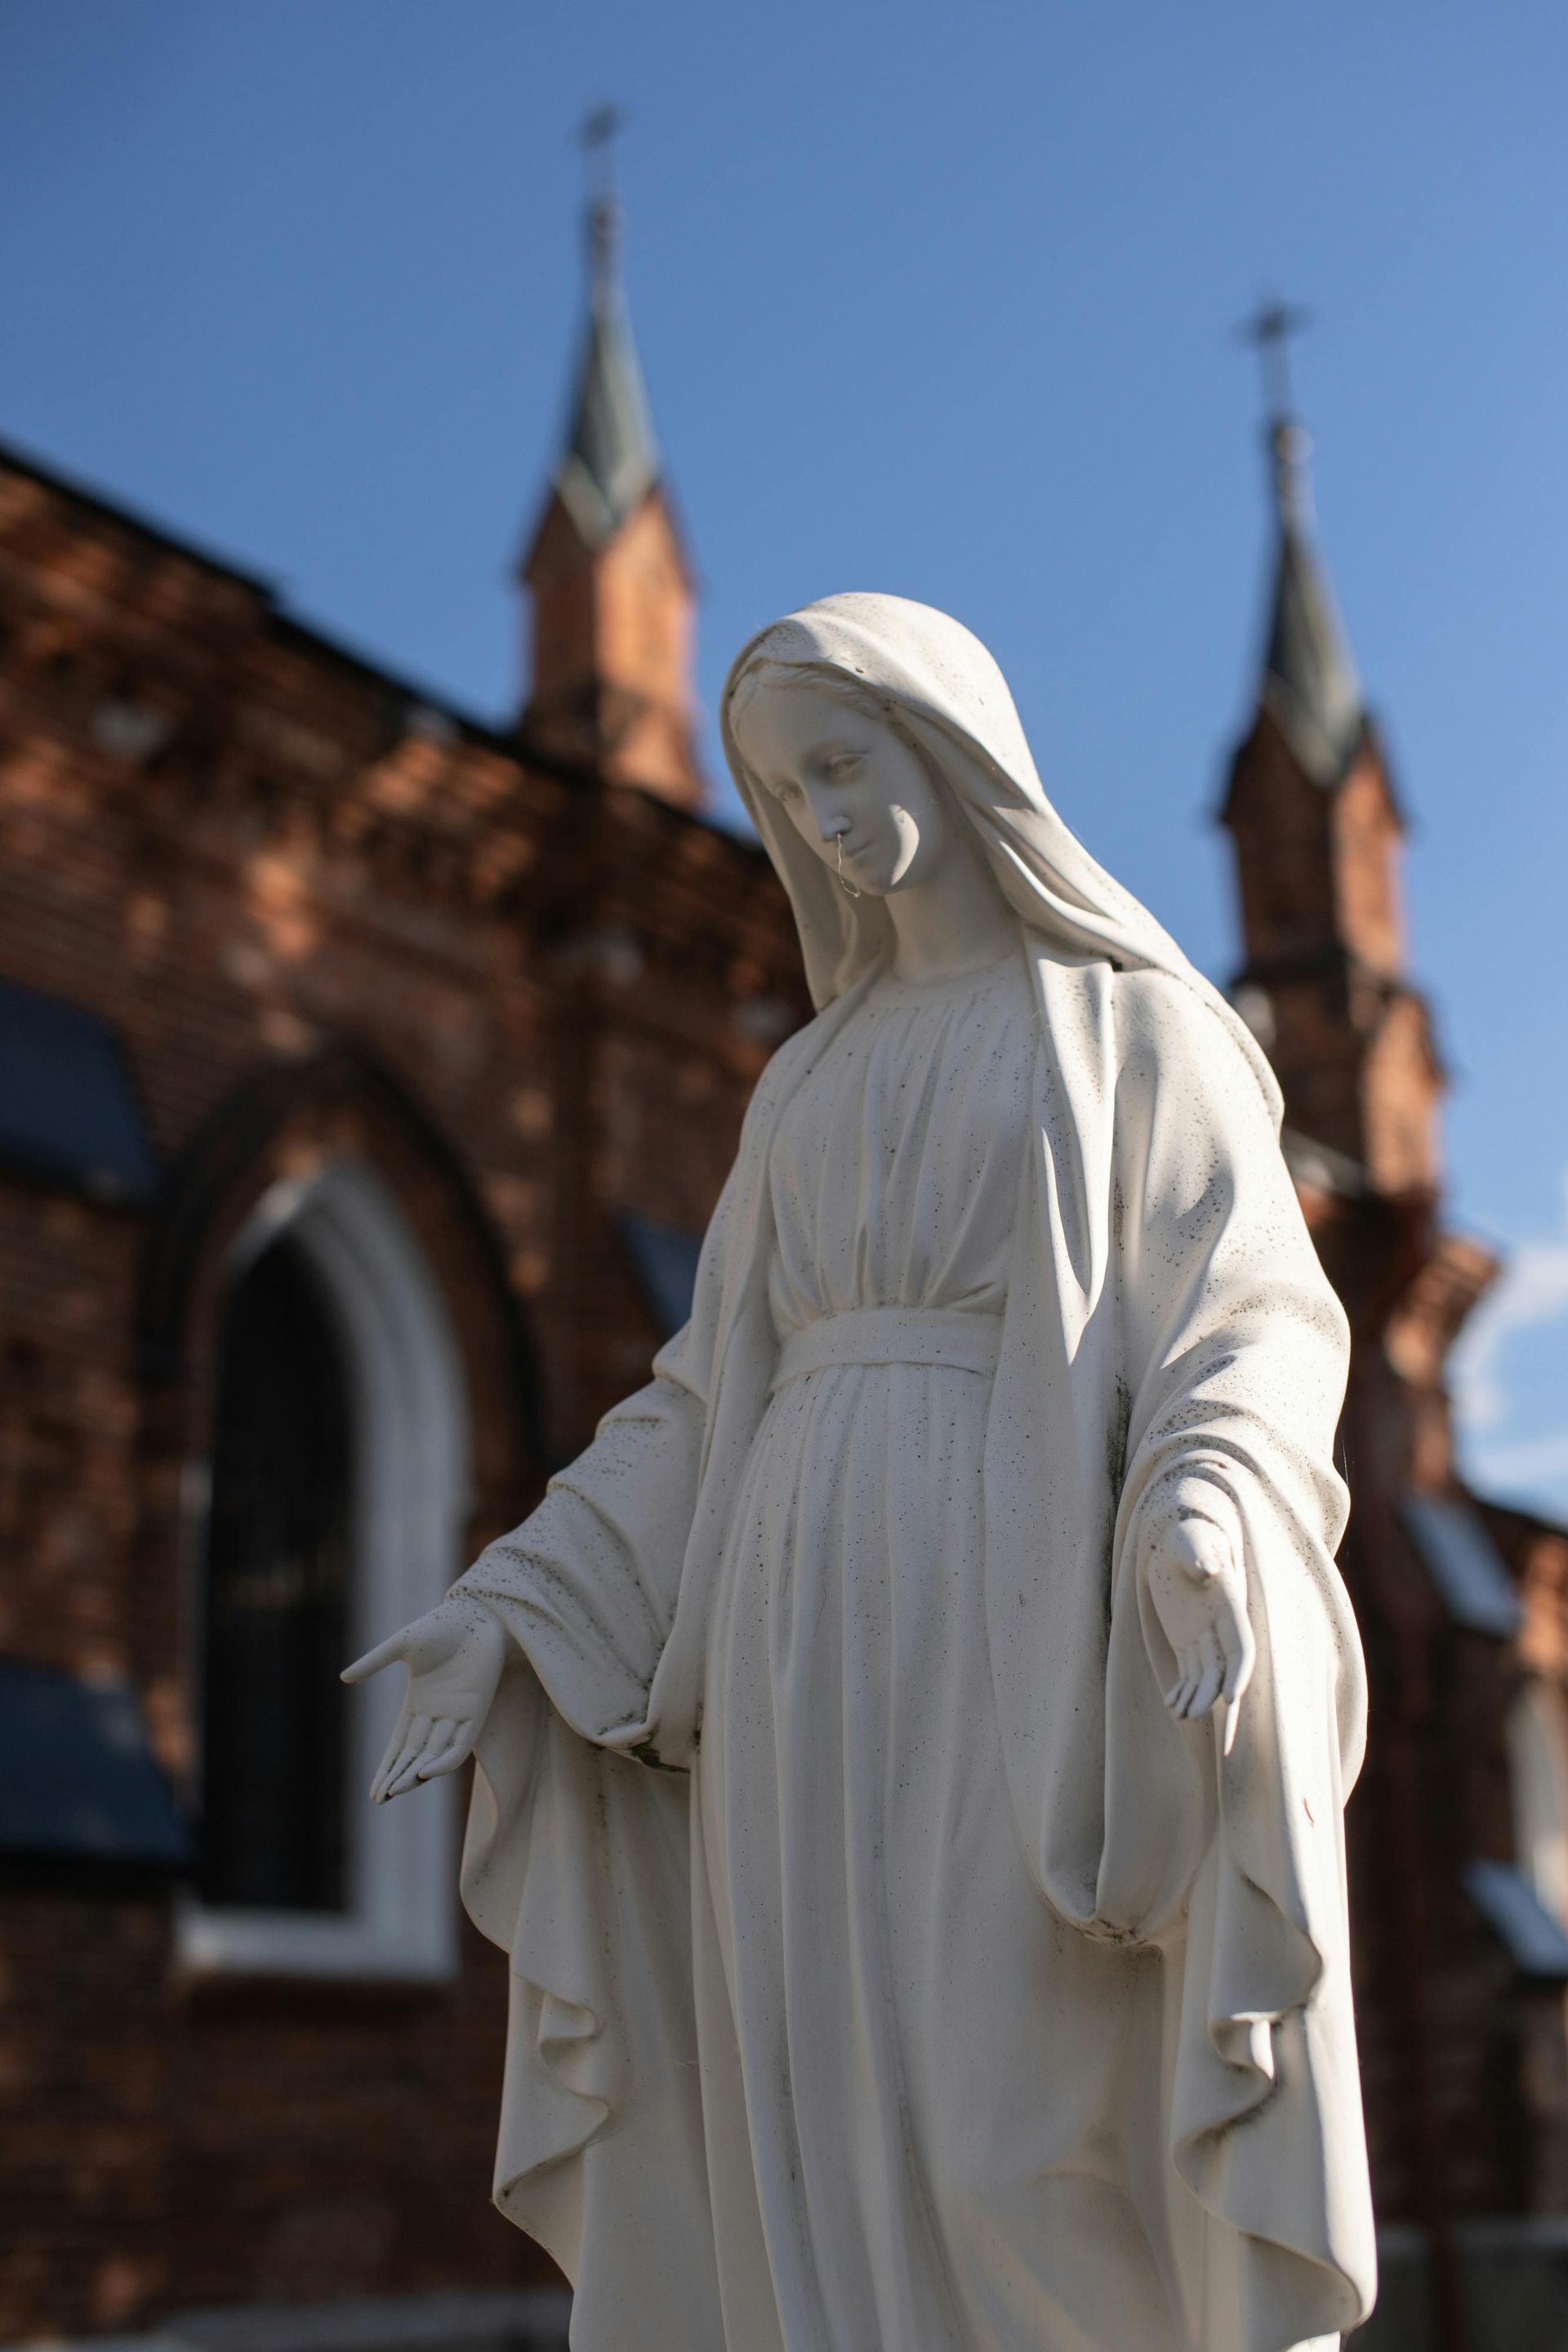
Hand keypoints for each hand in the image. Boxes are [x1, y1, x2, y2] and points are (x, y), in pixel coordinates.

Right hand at [341, 1593, 506, 1803]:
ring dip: (415, 1774)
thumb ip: (375, 1661)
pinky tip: (425, 1771)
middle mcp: (437, 1713)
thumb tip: (344, 1678)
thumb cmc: (441, 1624)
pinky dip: (444, 1761)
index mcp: (418, 1702)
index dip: (387, 1767)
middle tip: (380, 1799)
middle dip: (397, 1777)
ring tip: (396, 1790)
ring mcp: (457, 1714)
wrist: (479, 1612)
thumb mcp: (401, 1645)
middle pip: (414, 1755)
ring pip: (434, 1755)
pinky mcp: (477, 1711)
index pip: (399, 1744)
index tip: (374, 1792)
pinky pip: (460, 1745)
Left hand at [1145, 1515, 1254, 1754]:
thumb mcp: (1191, 1541)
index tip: (1230, 1697)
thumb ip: (1201, 1554)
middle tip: (1203, 1723)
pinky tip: (1170, 1705)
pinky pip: (1188, 1673)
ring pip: (1206, 1677)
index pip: (1241, 1647)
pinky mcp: (1187, 1641)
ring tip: (1181, 1715)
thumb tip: (1208, 1569)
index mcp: (1230, 1607)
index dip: (1238, 1673)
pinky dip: (1182, 1690)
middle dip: (1216, 1699)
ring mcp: (1204, 1636)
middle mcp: (1221, 1627)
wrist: (1177, 1539)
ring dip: (1196, 1699)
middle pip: (1225, 1671)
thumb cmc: (1186, 1536)